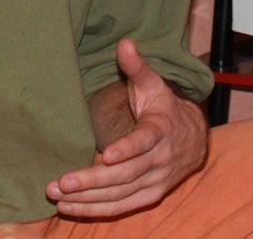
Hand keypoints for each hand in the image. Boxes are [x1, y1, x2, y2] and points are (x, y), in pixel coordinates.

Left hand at [46, 38, 207, 217]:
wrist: (194, 140)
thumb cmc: (164, 108)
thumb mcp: (154, 85)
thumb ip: (137, 67)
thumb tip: (124, 42)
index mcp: (161, 130)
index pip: (145, 141)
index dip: (128, 149)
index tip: (108, 155)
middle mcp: (160, 160)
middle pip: (126, 174)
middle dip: (93, 180)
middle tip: (62, 182)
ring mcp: (155, 181)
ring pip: (120, 194)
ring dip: (88, 198)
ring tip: (58, 196)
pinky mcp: (149, 196)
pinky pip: (121, 207)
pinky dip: (96, 210)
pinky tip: (70, 208)